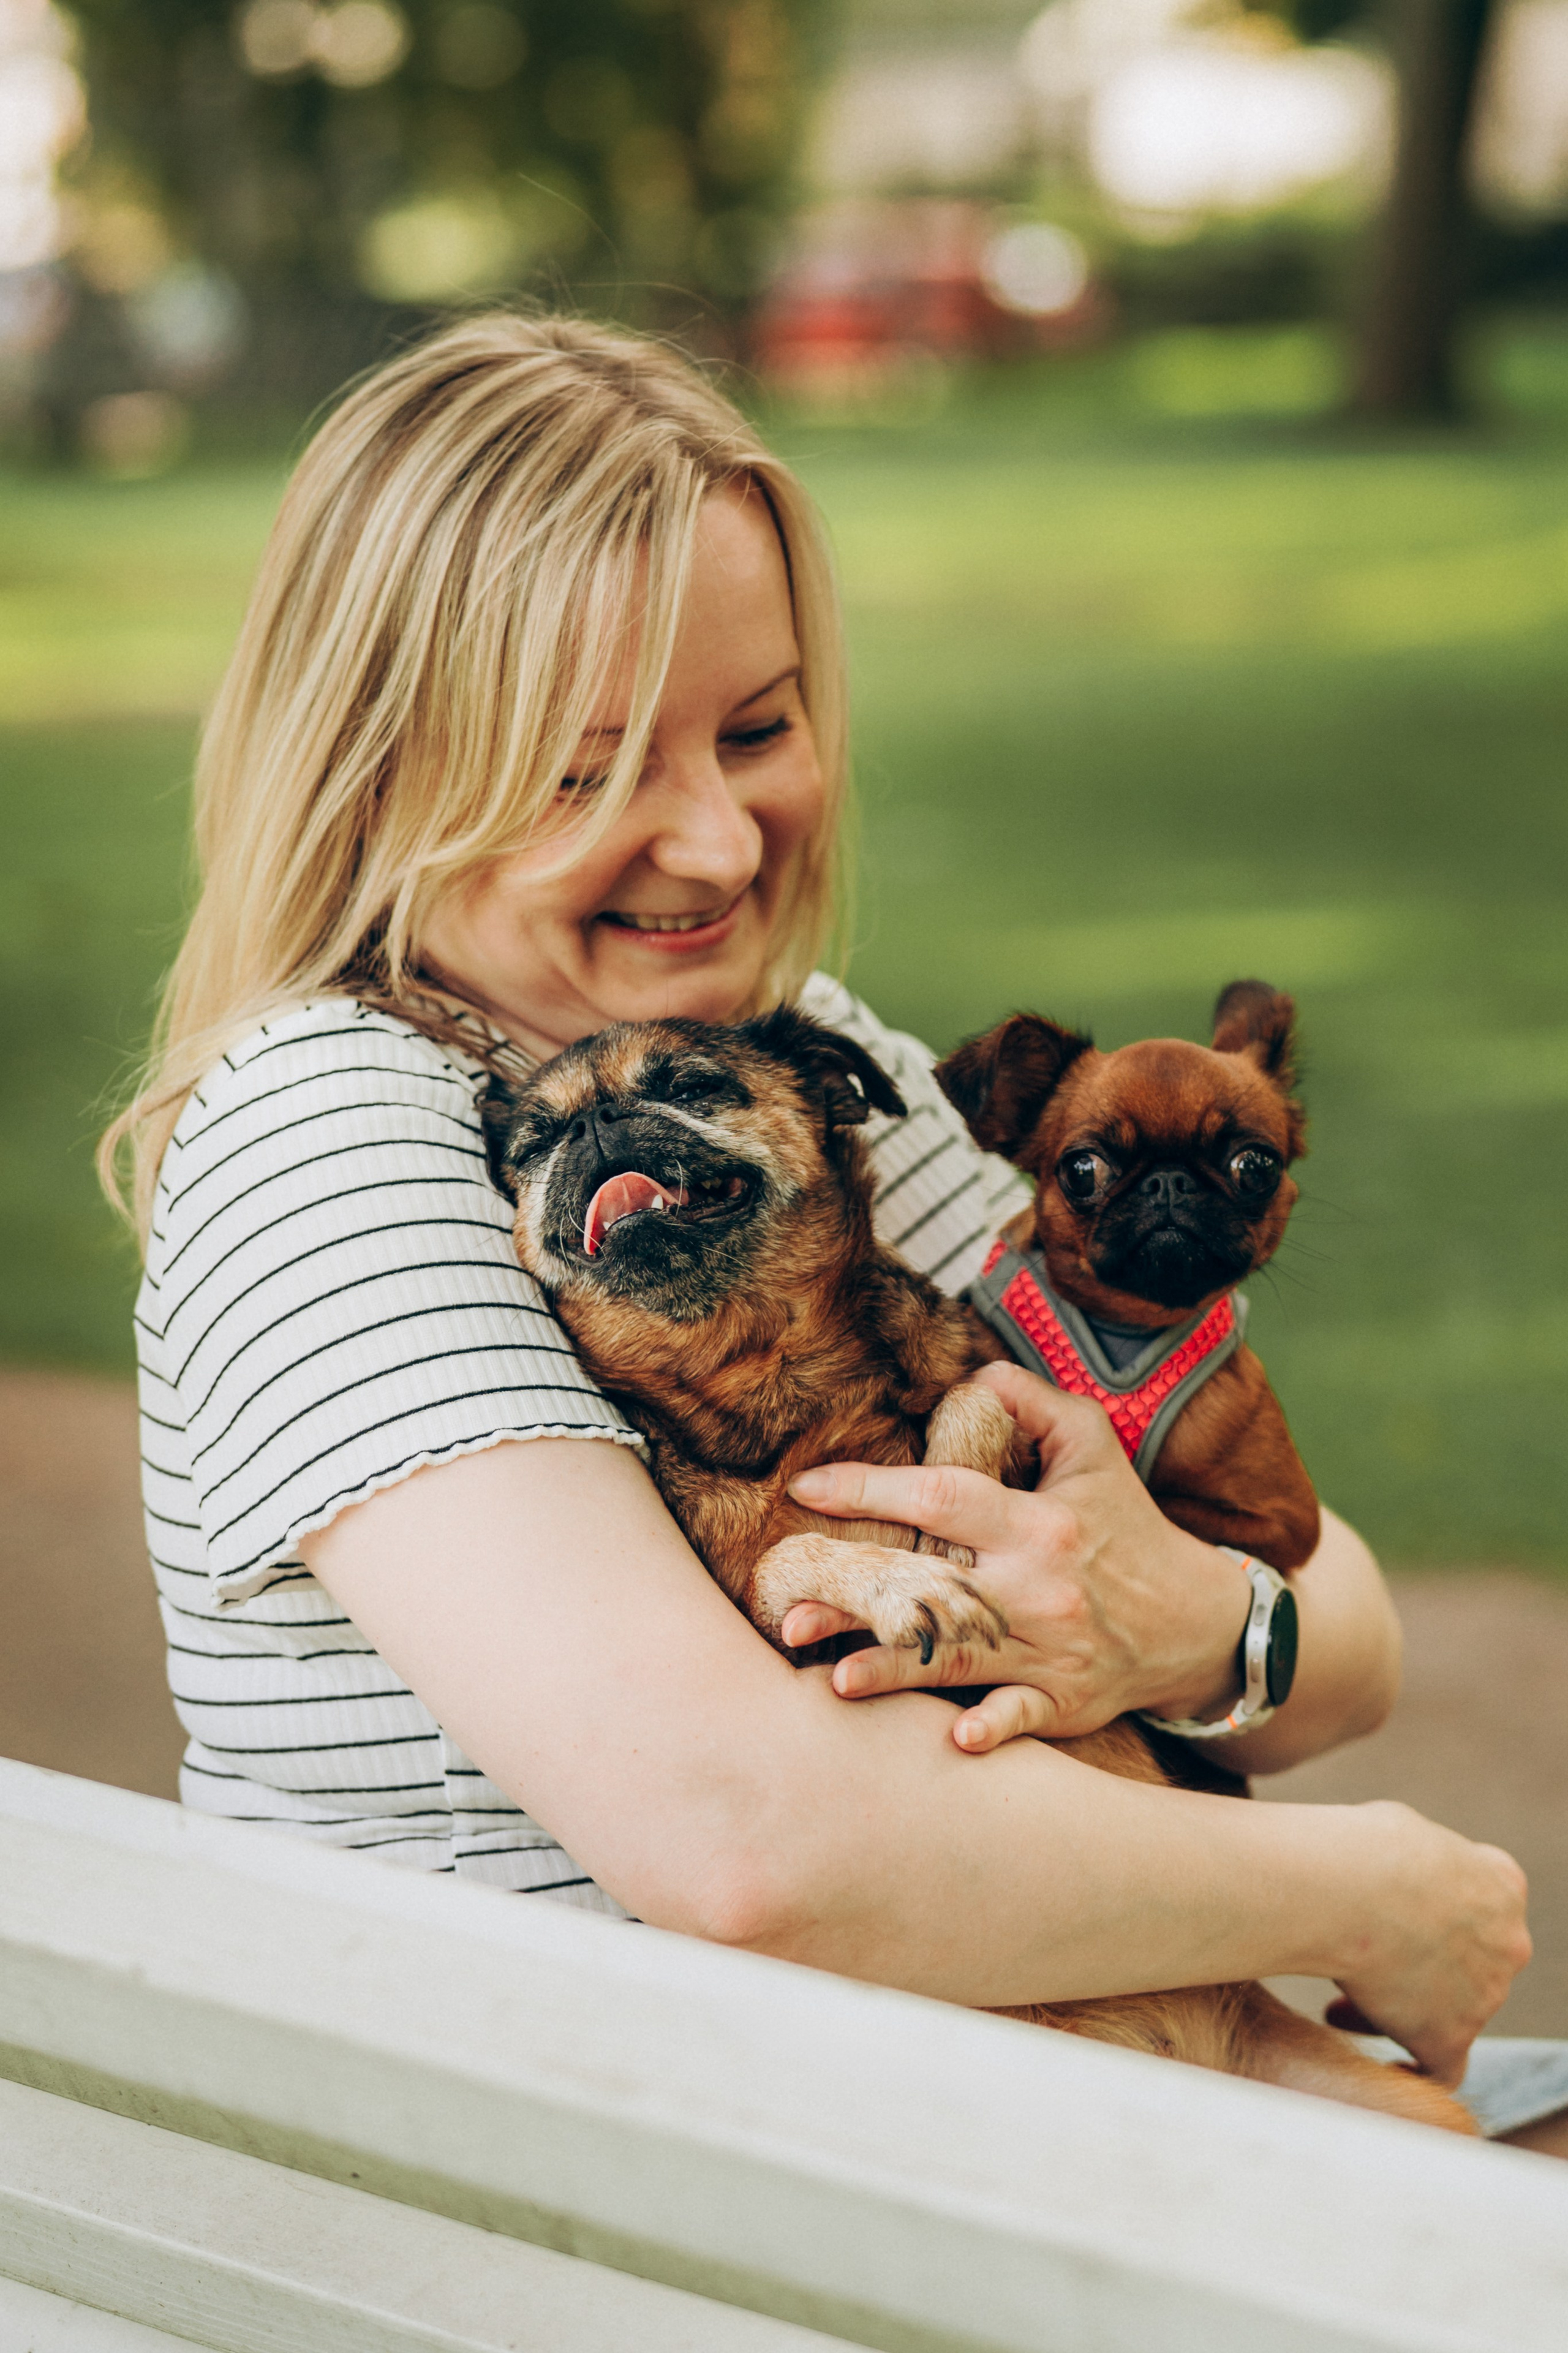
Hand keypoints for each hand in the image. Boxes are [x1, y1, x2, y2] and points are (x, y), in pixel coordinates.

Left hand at [782, 1361, 1254, 1749]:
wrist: (1195, 1620)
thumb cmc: (1128, 1526)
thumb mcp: (1093, 1446)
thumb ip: (1032, 1402)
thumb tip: (973, 1375)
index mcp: (1038, 1523)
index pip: (942, 1498)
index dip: (872, 1492)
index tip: (809, 1490)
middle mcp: (1038, 1589)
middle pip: (934, 1590)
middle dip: (859, 1603)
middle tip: (788, 1613)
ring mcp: (1050, 1651)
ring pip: (959, 1661)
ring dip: (896, 1674)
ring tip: (836, 1682)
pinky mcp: (1064, 1701)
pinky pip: (1022, 1718)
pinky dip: (993, 1729)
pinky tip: (955, 1738)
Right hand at [1322, 1803, 1530, 2083]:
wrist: (1350, 1886)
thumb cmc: (1364, 1848)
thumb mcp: (1408, 1835)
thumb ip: (1424, 1871)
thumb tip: (1401, 1886)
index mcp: (1502, 1887)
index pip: (1479, 1910)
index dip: (1433, 1919)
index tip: (1392, 1924)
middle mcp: (1508, 1944)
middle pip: (1465, 1965)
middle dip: (1416, 1968)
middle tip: (1364, 1969)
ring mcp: (1485, 1995)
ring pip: (1447, 2013)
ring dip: (1400, 2011)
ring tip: (1340, 2007)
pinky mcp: (1451, 2037)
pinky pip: (1444, 2069)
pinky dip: (1417, 2071)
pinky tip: (1386, 2069)